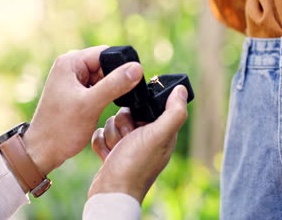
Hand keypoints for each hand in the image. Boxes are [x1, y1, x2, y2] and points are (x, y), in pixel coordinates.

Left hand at [22, 46, 143, 175]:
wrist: (43, 150)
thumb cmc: (61, 128)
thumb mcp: (91, 104)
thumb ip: (115, 84)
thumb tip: (137, 68)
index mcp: (70, 62)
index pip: (105, 53)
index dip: (120, 66)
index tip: (129, 84)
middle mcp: (70, 66)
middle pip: (105, 64)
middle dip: (115, 79)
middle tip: (114, 99)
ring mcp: (72, 79)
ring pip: (103, 77)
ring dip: (110, 89)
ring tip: (102, 106)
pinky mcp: (75, 92)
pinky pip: (97, 87)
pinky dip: (104, 96)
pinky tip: (100, 108)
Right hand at [88, 85, 187, 202]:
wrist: (111, 192)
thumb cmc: (135, 165)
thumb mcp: (159, 135)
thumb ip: (173, 112)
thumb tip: (181, 89)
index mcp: (161, 132)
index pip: (147, 105)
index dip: (138, 110)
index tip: (136, 123)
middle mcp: (146, 137)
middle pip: (126, 112)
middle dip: (121, 125)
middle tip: (127, 140)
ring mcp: (128, 145)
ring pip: (111, 122)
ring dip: (110, 137)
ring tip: (117, 152)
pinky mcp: (113, 151)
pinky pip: (100, 134)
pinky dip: (101, 144)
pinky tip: (108, 156)